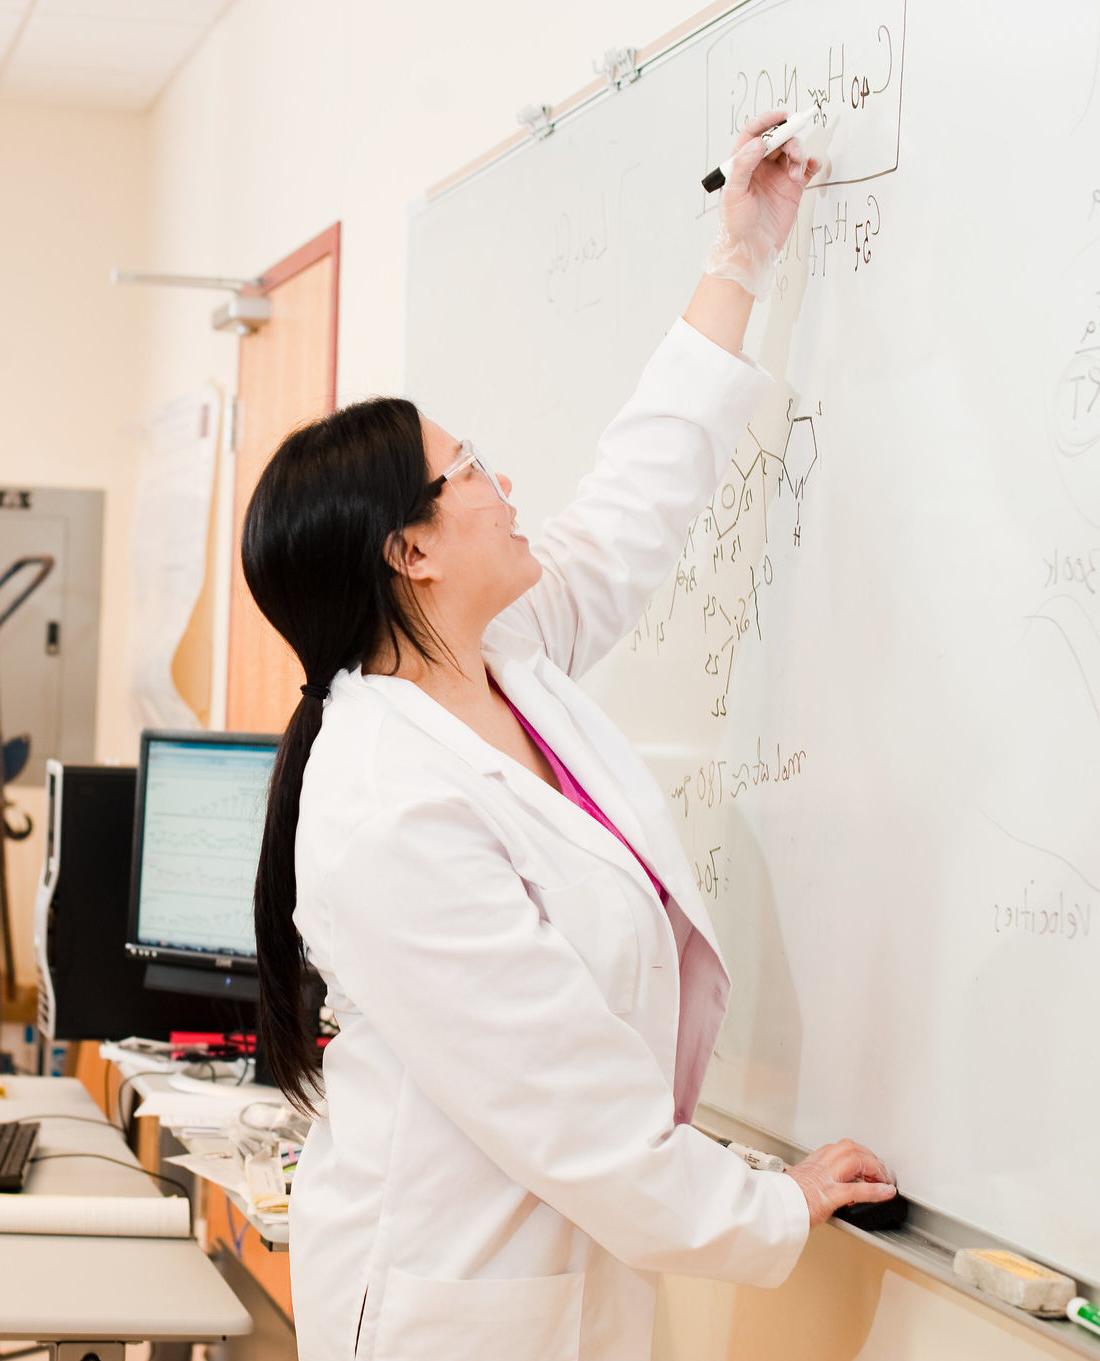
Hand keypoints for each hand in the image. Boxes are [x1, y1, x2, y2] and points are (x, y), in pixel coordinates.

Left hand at [705, 109, 821, 297]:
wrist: (750, 249)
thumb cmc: (736, 225)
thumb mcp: (733, 193)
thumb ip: (743, 166)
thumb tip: (758, 143)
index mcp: (743, 163)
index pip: (755, 134)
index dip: (768, 121)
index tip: (782, 115)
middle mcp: (761, 166)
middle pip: (778, 140)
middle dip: (788, 139)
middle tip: (793, 151)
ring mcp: (778, 176)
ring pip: (792, 152)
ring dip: (798, 154)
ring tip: (795, 172)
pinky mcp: (792, 188)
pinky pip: (805, 168)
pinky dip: (811, 163)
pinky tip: (811, 166)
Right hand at [783, 1138, 896, 1227]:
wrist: (770, 1208)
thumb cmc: (780, 1200)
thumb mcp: (795, 1184)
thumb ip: (809, 1182)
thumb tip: (815, 1190)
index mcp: (811, 1162)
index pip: (839, 1149)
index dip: (857, 1154)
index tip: (866, 1164)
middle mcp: (819, 1165)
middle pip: (850, 1148)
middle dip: (869, 1156)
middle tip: (880, 1171)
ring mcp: (825, 1178)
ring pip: (855, 1160)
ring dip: (874, 1168)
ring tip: (884, 1179)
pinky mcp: (829, 1195)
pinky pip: (858, 1189)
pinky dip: (876, 1190)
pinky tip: (887, 1192)